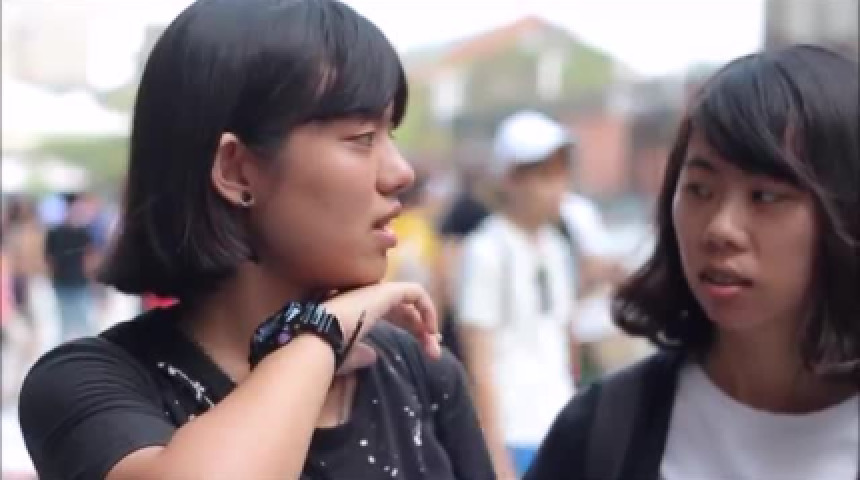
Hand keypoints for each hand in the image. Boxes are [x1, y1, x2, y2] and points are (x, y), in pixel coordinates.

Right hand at [323, 282, 441, 370]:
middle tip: (434, 351)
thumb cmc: (327, 349)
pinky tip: (430, 329)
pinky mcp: (386, 290)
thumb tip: (372, 357)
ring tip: (434, 346)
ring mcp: (376, 291)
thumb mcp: (347, 354)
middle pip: (404, 310)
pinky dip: (427, 308)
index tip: (425, 348)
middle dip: (421, 330)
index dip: (411, 329)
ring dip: (426, 323)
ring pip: (412, 303)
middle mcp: (368, 297)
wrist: (320, 337)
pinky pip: (416, 293)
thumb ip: (360, 354)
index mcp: (359, 310)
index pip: (393, 314)